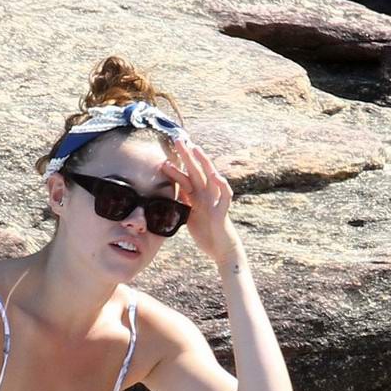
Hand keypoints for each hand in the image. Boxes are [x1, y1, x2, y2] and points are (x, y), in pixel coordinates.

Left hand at [160, 139, 239, 264]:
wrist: (221, 251)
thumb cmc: (207, 235)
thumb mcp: (189, 216)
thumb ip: (183, 203)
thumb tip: (171, 193)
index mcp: (197, 197)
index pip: (186, 177)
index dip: (177, 164)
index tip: (166, 152)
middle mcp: (206, 195)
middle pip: (195, 171)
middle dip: (187, 156)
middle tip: (177, 140)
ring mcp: (215, 201)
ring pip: (210, 177)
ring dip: (204, 163)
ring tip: (196, 149)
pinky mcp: (222, 211)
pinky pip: (225, 195)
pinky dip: (222, 185)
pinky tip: (216, 176)